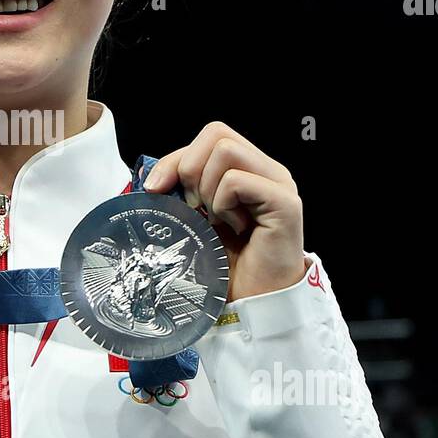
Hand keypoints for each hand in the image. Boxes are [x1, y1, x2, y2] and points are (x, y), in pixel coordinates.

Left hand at [143, 121, 307, 301]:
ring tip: (217, 220)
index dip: (176, 158)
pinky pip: (237, 181)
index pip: (210, 135)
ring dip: (207, 189)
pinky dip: (222, 204)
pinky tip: (233, 228)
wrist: (250, 303)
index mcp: (250, 168)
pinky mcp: (285, 203)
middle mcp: (268, 170)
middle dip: (190, 170)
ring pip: (225, 151)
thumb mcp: (194, 217)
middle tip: (196, 208)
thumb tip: (151, 177)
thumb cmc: (225, 264)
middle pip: (216, 134)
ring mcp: (280, 184)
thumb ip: (181, 189)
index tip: (156, 189)